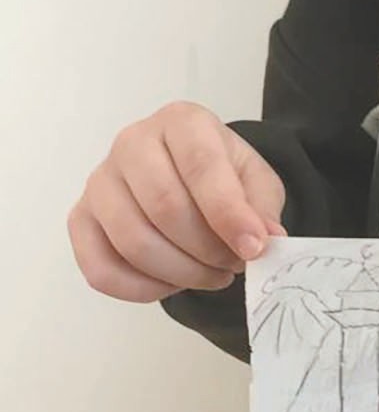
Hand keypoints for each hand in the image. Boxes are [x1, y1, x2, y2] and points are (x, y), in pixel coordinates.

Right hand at [68, 100, 287, 303]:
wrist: (189, 175)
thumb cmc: (223, 175)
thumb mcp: (256, 181)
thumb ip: (262, 206)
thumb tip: (266, 238)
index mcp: (181, 121)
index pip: (201, 166)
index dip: (228, 213)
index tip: (254, 248)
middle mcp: (132, 142)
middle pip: (164, 206)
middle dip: (206, 248)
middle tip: (234, 265)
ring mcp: (99, 181)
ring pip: (133, 241)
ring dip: (180, 272)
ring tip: (211, 274)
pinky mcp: (80, 219)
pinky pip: (100, 269)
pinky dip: (141, 289)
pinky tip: (173, 285)